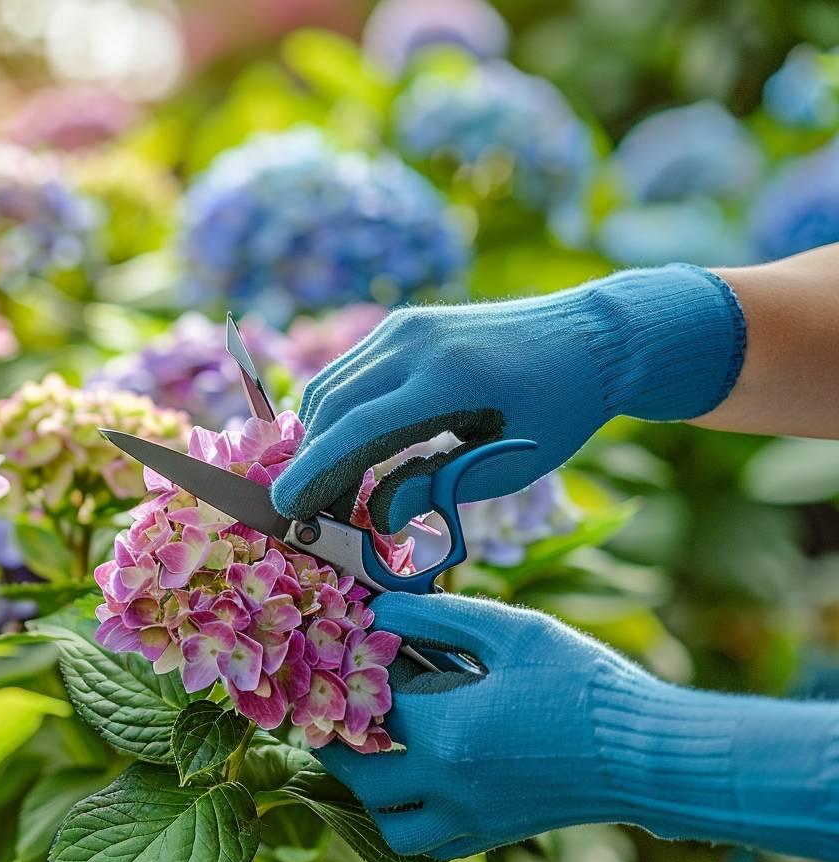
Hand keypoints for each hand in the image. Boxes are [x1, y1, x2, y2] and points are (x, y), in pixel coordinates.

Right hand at [272, 264, 744, 532]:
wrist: (593, 338)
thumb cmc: (557, 412)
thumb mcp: (503, 464)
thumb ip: (431, 486)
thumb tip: (371, 520)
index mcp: (448, 379)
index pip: (357, 428)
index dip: (315, 472)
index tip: (285, 510)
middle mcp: (416, 342)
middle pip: (334, 405)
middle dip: (311, 462)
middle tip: (306, 513)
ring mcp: (405, 326)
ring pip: (333, 385)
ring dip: (320, 436)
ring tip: (327, 488)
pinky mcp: (403, 324)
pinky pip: (351, 371)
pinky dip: (338, 411)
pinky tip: (345, 448)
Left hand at [317, 590, 645, 860]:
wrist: (649, 752)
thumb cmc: (583, 683)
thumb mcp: (510, 630)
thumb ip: (436, 616)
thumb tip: (379, 608)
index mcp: (446, 730)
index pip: (369, 701)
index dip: (356, 668)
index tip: (351, 648)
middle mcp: (449, 783)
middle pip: (362, 774)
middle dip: (339, 740)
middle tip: (334, 710)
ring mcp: (472, 816)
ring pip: (392, 824)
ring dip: (372, 790)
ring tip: (378, 752)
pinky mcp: (496, 832)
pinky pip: (431, 842)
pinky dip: (411, 818)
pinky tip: (422, 780)